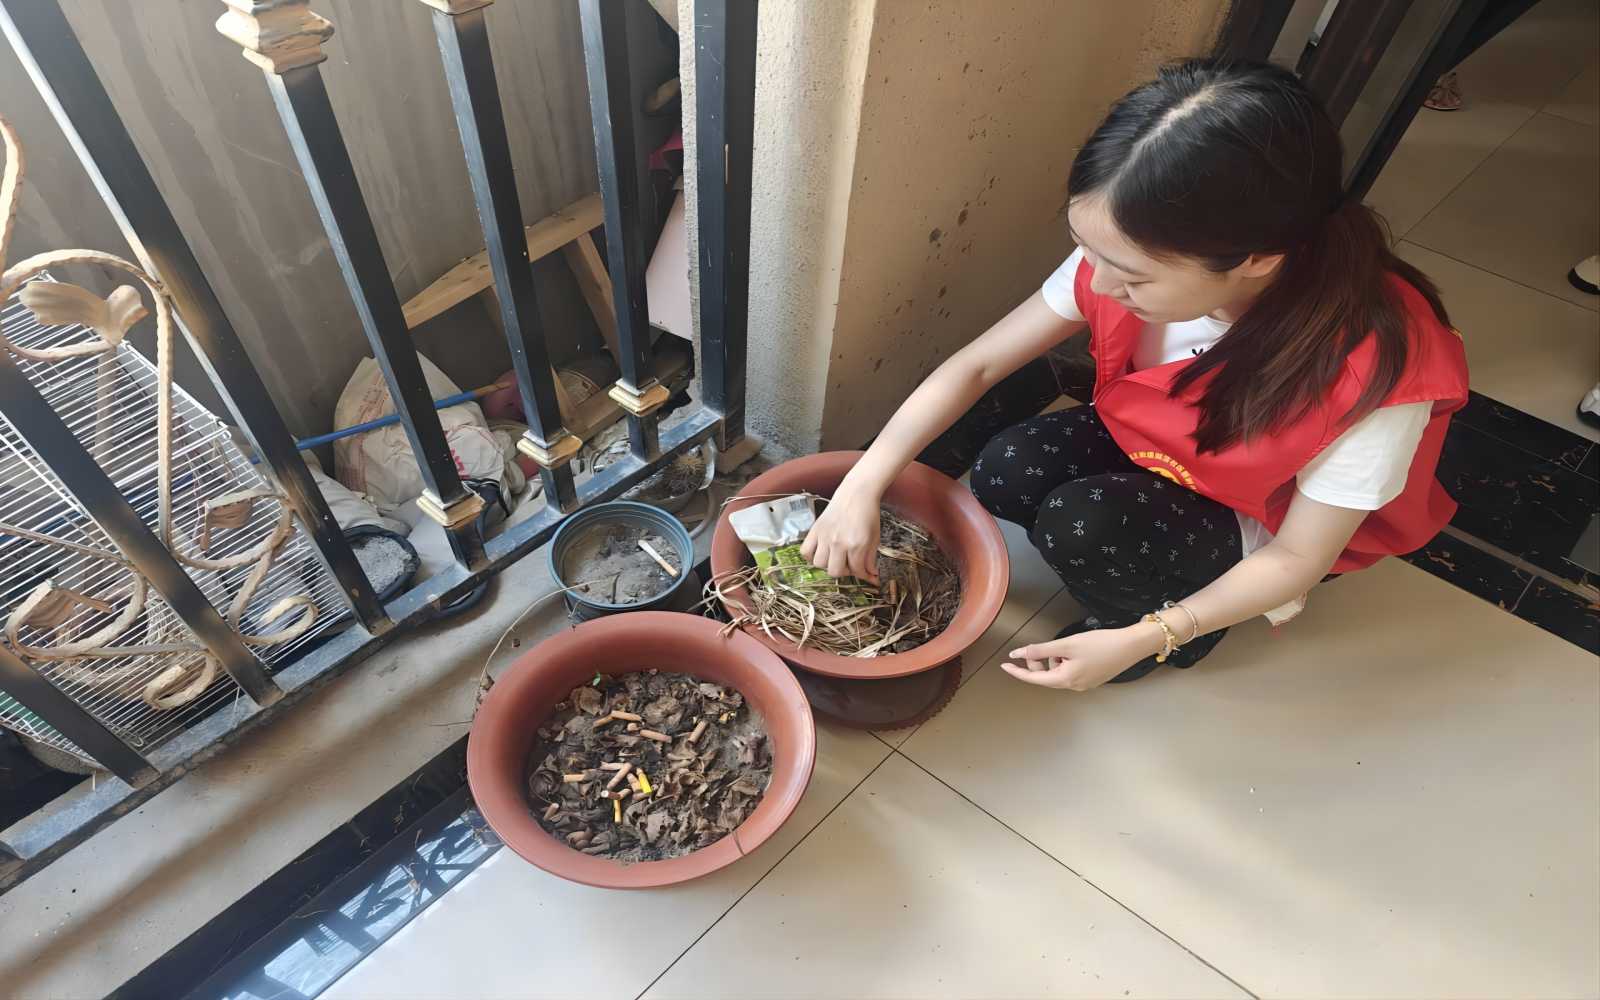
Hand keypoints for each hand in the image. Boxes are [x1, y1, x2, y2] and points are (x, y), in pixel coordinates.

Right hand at [800, 480, 881, 580]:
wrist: (856, 493)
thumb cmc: (868, 513)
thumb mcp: (875, 537)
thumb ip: (871, 558)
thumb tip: (871, 575)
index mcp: (857, 544)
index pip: (857, 571)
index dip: (864, 576)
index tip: (867, 575)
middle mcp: (838, 542)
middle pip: (835, 572)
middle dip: (845, 572)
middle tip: (850, 565)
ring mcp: (825, 536)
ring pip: (819, 564)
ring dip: (828, 564)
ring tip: (835, 557)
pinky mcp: (815, 530)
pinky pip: (805, 551)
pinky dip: (811, 556)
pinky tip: (821, 552)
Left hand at [1001, 621, 1164, 690]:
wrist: (1132, 646)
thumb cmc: (1101, 644)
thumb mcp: (1067, 644)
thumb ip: (1040, 650)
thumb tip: (1018, 654)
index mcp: (1066, 680)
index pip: (1034, 679)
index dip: (1018, 671)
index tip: (1005, 665)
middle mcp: (1074, 686)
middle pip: (1046, 676)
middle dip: (1038, 663)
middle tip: (1039, 648)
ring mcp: (1085, 684)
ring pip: (1059, 673)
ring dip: (1054, 660)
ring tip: (1065, 646)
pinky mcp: (1093, 678)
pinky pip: (1071, 672)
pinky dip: (1065, 661)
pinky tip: (1075, 650)